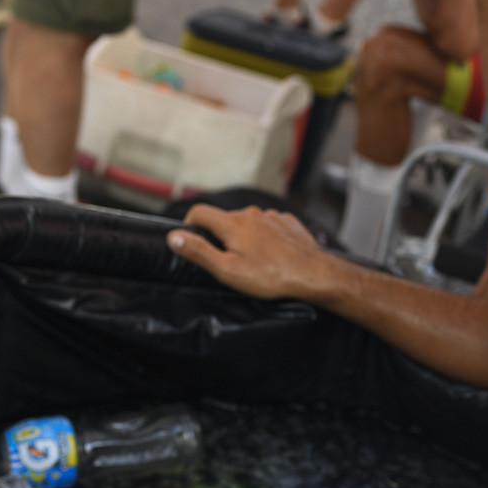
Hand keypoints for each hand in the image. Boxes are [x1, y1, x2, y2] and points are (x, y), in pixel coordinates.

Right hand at [166, 204, 330, 300]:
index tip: (193, 242)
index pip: (199, 211)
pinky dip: (265, 237)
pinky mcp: (287, 222)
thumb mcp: (228, 270)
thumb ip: (199, 251)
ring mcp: (271, 216)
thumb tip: (174, 237)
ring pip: (248, 222)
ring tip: (253, 260)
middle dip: (220, 236)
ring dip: (244, 236)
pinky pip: (268, 225)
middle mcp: (251, 213)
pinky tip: (272, 254)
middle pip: (224, 218)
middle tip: (227, 260)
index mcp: (233, 223)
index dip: (190, 225)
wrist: (312, 274)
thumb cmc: (270, 276)